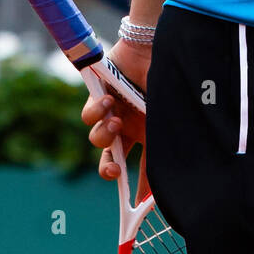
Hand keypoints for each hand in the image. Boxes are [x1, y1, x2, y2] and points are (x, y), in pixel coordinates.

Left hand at [81, 39, 149, 194]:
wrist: (153, 48)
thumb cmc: (165, 79)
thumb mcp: (164, 118)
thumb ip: (159, 149)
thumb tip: (159, 183)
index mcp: (146, 133)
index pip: (142, 167)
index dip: (140, 187)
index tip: (139, 206)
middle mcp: (128, 126)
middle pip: (111, 160)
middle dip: (109, 170)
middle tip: (114, 171)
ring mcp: (112, 113)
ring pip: (97, 140)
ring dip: (105, 136)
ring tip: (116, 122)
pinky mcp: (98, 98)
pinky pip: (88, 117)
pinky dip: (96, 113)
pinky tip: (108, 103)